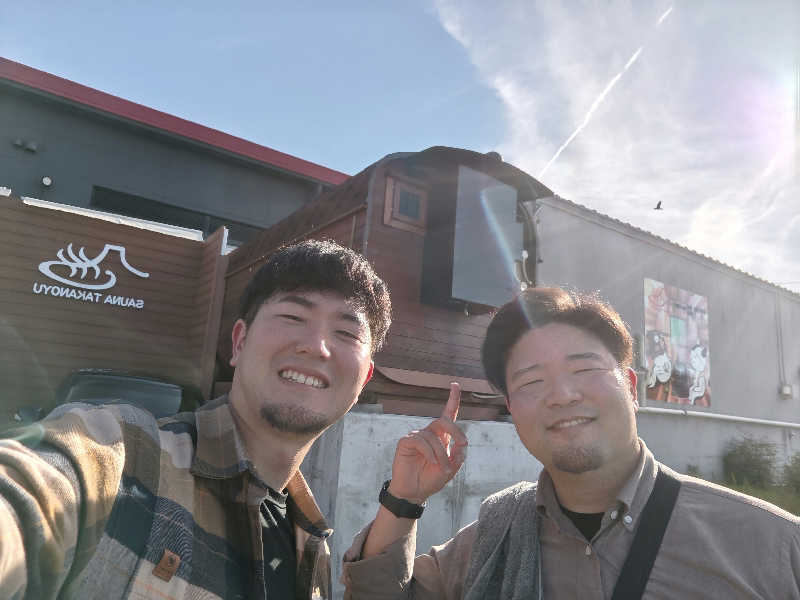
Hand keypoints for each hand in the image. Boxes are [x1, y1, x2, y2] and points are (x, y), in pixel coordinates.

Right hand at [387, 382, 467, 504]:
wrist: (414, 493)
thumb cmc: (431, 480)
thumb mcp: (451, 469)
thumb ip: (458, 455)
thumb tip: (462, 442)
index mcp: (441, 437)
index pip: (448, 414)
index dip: (452, 399)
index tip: (456, 385)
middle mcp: (429, 434)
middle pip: (444, 421)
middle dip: (456, 430)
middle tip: (463, 444)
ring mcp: (417, 437)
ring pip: (434, 437)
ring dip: (441, 454)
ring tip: (443, 469)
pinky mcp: (406, 442)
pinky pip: (420, 441)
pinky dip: (429, 452)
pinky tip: (431, 462)